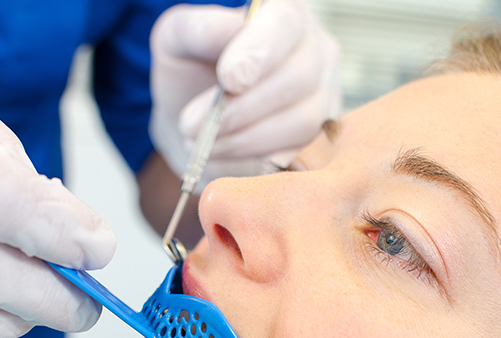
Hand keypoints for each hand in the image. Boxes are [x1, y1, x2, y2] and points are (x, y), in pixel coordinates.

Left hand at [149, 0, 340, 189]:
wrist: (196, 123)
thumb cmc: (191, 73)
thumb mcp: (178, 42)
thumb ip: (199, 29)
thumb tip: (231, 29)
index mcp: (283, 14)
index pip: (285, 23)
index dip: (260, 51)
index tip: (229, 79)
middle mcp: (314, 50)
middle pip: (298, 76)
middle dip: (241, 106)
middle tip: (193, 124)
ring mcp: (322, 97)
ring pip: (301, 120)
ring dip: (244, 137)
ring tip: (203, 141)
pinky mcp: (318, 140)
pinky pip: (297, 154)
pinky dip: (253, 159)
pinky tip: (222, 153)